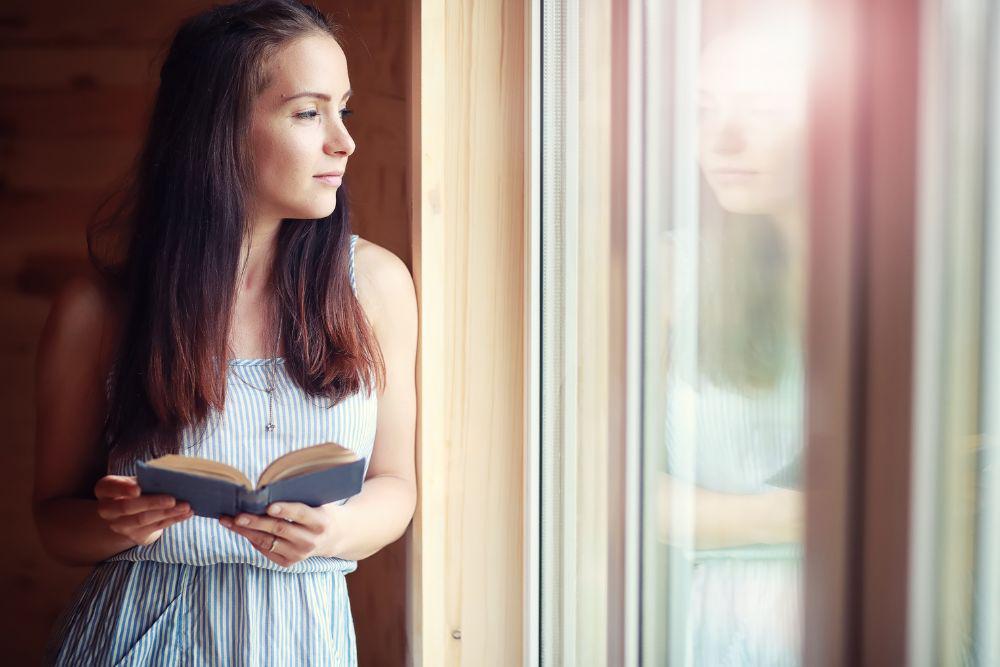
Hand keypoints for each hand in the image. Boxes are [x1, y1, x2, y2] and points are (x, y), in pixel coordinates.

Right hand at [94, 475, 192, 545]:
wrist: (133, 513)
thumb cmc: (138, 489)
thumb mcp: (137, 480)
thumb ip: (147, 478)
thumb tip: (172, 476)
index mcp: (106, 490)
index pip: (109, 487)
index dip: (122, 489)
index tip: (137, 489)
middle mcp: (108, 510)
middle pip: (127, 507)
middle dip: (151, 503)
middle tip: (171, 499)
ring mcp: (120, 526)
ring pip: (144, 520)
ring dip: (167, 513)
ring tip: (186, 505)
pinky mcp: (136, 536)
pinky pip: (156, 527)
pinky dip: (173, 519)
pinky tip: (186, 513)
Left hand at [219, 502, 341, 567]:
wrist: (334, 536)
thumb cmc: (320, 511)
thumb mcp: (318, 502)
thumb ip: (299, 497)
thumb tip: (268, 489)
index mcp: (321, 522)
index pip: (301, 514)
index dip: (285, 510)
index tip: (269, 506)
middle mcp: (311, 541)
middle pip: (279, 529)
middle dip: (256, 522)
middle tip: (237, 515)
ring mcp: (300, 554)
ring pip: (268, 542)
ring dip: (246, 532)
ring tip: (229, 521)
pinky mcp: (290, 563)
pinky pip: (266, 551)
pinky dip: (252, 540)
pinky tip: (241, 530)